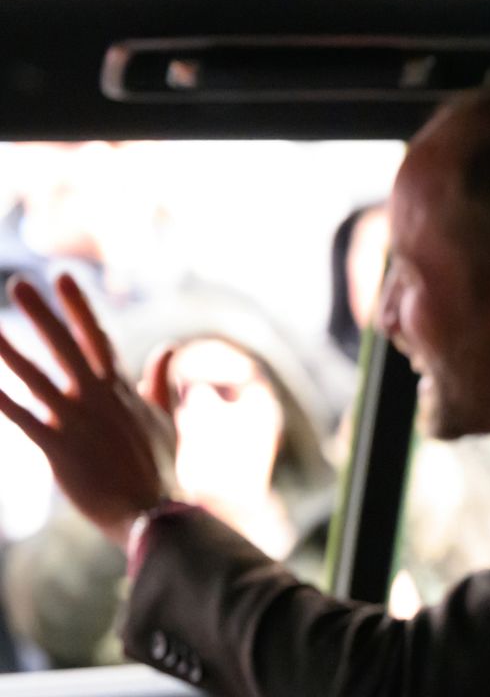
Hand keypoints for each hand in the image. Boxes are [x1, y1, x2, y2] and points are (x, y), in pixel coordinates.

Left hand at [0, 274, 177, 546]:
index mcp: (122, 391)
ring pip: (37, 378)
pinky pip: (22, 420)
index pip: (98, 338)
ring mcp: (78, 422)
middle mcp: (99, 399)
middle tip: (20, 282)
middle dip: (43, 314)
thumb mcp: (166, 418)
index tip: (62, 277)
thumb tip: (170, 346)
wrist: (154, 514)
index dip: (79, 307)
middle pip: (66, 347)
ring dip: (10, 351)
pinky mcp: (59, 449)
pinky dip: (1, 401)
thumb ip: (162, 382)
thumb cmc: (162, 470)